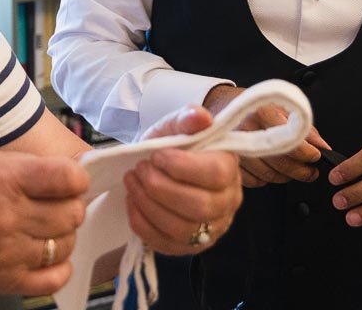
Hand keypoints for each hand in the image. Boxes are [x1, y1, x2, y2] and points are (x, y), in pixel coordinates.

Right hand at [0, 149, 89, 296]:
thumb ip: (29, 166)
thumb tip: (72, 174)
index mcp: (3, 179)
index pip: (69, 179)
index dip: (76, 178)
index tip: (69, 180)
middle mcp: (7, 216)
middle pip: (72, 213)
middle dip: (70, 205)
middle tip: (55, 203)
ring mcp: (7, 253)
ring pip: (65, 244)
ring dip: (62, 234)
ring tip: (44, 227)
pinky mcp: (6, 280)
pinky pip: (55, 277)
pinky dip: (57, 265)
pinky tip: (44, 253)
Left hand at [122, 105, 243, 255]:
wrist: (160, 168)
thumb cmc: (173, 146)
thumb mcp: (176, 126)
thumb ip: (187, 118)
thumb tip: (200, 117)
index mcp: (229, 168)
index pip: (216, 174)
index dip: (182, 167)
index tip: (156, 155)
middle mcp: (227, 203)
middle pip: (199, 207)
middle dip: (160, 188)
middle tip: (139, 170)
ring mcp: (211, 229)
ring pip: (182, 229)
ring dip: (148, 205)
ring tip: (131, 182)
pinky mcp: (190, 246)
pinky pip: (166, 244)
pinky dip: (143, 224)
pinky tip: (132, 202)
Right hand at [204, 84, 329, 186]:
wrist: (220, 103)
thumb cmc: (253, 105)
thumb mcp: (280, 106)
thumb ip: (303, 126)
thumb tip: (322, 146)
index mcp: (261, 112)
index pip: (289, 141)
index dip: (307, 153)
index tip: (315, 156)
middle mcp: (245, 130)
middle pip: (280, 162)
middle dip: (301, 171)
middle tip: (311, 171)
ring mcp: (234, 147)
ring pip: (268, 175)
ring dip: (286, 177)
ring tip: (294, 171)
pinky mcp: (228, 161)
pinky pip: (253, 181)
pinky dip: (266, 180)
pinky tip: (271, 170)